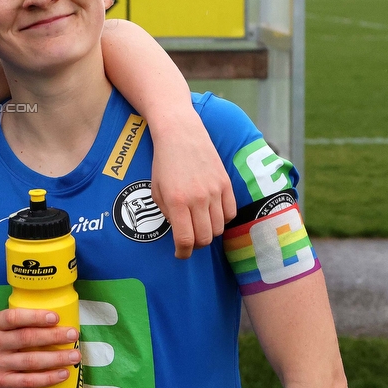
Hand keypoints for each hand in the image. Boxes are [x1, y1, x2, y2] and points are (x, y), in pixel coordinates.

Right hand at [0, 309, 80, 387]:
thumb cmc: (1, 343)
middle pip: (26, 338)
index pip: (13, 317)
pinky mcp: (2, 382)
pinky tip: (63, 373)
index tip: (56, 317)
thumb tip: (59, 318)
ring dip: (56, 358)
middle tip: (73, 334)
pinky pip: (29, 381)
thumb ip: (22, 322)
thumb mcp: (2, 328)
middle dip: (53, 336)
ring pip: (31, 361)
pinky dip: (48, 378)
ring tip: (75, 356)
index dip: (35, 317)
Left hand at [149, 108, 235, 258]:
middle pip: (205, 238)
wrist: (180, 133)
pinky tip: (212, 214)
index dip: (183, 252)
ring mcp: (215, 191)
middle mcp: (198, 198)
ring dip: (208, 232)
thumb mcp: (156, 190)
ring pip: (219, 228)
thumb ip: (168, 214)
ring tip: (199, 226)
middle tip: (189, 240)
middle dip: (195, 245)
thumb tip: (180, 232)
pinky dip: (222, 219)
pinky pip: (231, 213)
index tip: (180, 254)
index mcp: (177, 201)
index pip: (186, 239)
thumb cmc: (163, 162)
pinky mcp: (226, 183)